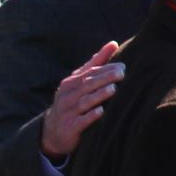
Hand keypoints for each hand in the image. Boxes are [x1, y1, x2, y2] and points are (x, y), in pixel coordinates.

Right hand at [40, 42, 123, 159]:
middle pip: (88, 85)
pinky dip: (90, 116)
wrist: (52, 132)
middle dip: (105, 78)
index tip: (123, 66)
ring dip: (98, 96)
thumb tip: (113, 43)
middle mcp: (68, 95)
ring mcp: (68, 111)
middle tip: (122, 74)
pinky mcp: (69, 127)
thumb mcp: (80, 81)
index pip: (90, 73)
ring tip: (112, 90)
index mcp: (72, 82)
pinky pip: (80, 121)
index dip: (106, 69)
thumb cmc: (72, 101)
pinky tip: (101, 112)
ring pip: (84, 102)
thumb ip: (96, 63)